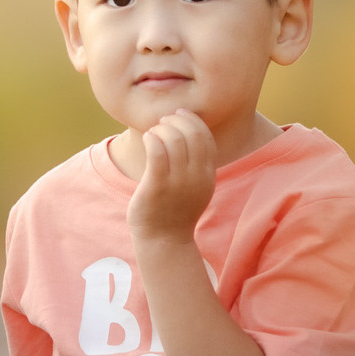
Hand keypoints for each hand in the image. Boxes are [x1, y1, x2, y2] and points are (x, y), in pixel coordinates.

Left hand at [129, 108, 218, 246]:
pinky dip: (151, 138)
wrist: (164, 241)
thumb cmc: (175, 209)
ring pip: (173, 139)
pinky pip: (157, 152)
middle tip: (162, 122)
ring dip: (160, 129)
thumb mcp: (196, 186)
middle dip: (175, 121)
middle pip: (192, 134)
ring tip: (152, 134)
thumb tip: (185, 131)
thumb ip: (196, 163)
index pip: (206, 137)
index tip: (179, 115)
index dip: (193, 121)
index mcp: (207, 175)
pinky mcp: (156, 186)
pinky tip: (147, 139)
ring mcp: (177, 182)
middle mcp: (196, 177)